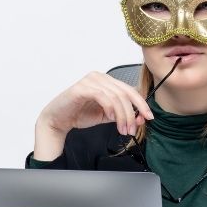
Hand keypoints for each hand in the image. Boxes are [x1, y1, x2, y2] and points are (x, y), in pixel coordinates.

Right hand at [38, 71, 154, 136]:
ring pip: (116, 97)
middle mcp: (100, 77)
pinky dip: (111, 108)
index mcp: (107, 81)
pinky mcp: (82, 87)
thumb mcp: (106, 115)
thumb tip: (140, 118)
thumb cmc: (79, 114)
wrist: (57, 120)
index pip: (130, 90)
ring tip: (122, 129)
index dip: (141, 104)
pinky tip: (111, 119)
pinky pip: (103, 96)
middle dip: (132, 113)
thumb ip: (121, 114)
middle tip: (133, 129)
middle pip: (125, 93)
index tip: (148, 117)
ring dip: (123, 116)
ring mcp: (91, 80)